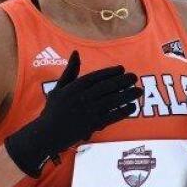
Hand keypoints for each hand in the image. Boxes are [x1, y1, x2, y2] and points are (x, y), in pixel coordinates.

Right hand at [5, 50, 141, 176]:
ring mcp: (88, 111)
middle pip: (107, 87)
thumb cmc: (53, 110)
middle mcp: (82, 97)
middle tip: (134, 77)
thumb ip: (70, 71)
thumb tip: (76, 52)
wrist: (48, 133)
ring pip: (112, 101)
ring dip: (127, 95)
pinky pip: (111, 116)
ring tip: (138, 91)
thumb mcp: (59, 87)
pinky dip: (123, 111)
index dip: (111, 72)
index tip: (122, 69)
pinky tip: (132, 107)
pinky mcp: (92, 124)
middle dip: (123, 81)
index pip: (97, 76)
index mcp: (75, 87)